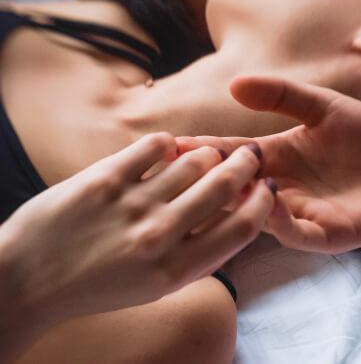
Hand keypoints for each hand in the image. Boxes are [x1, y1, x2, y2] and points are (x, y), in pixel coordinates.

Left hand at [0, 134, 272, 331]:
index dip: (263, 202)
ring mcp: (131, 204)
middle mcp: (159, 236)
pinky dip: (168, 144)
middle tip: (250, 154)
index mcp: (177, 269)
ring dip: (208, 153)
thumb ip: (200, 251)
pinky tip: (167, 150)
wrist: (28, 279)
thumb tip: (237, 211)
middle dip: (246, 163)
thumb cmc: (99, 283)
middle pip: (225, 185)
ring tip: (207, 154)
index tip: (266, 186)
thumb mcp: (158, 283)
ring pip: (195, 159)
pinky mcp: (104, 178)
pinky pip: (156, 145)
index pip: (242, 228)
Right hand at [178, 77, 360, 252]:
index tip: (168, 143)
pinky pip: (295, 231)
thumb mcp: (323, 106)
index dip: (202, 149)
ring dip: (237, 200)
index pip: (231, 154)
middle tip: (174, 172)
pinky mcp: (327, 234)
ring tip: (213, 183)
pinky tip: (267, 200)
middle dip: (207, 181)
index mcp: (277, 156)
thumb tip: (234, 84)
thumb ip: (282, 95)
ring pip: (257, 213)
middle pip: (236, 187)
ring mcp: (302, 213)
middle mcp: (281, 188)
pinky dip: (279, 219)